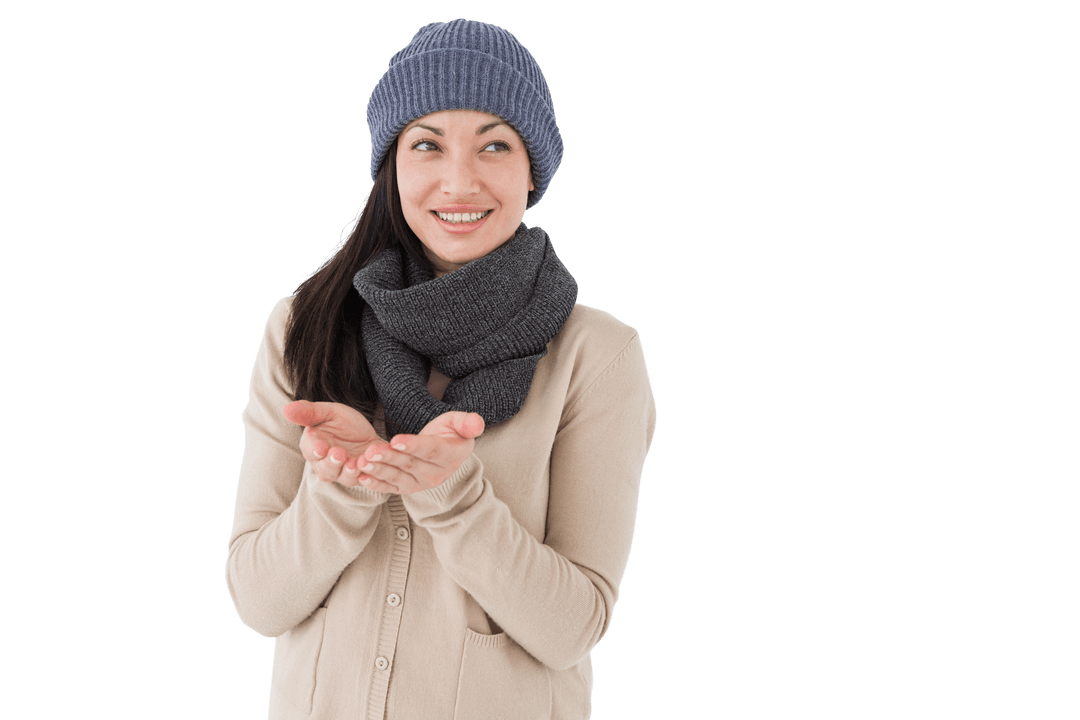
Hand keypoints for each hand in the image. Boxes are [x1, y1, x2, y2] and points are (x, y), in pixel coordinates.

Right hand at [283, 400, 380, 486]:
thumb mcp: (328, 412)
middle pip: (325, 469)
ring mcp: (342, 472)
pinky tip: (368, 466)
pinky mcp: (358, 476)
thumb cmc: (342, 421)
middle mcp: (324, 463)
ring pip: (343, 477)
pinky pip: (361, 480)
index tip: (321, 448)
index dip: (315, 450)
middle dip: (332, 463)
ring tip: (355, 463)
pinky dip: (365, 475)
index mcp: (313, 445)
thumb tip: (286, 409)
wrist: (365, 432)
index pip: (310, 450)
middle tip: (339, 453)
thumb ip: (309, 412)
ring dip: (348, 472)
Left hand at [353, 412, 484, 494]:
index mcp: (451, 456)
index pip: (431, 451)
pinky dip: (376, 485)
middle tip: (371, 451)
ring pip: (398, 478)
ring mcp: (420, 484)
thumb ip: (467, 422)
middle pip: (411, 465)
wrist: (443, 450)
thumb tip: (477, 423)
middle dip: (389, 458)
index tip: (395, 441)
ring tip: (363, 462)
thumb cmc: (450, 433)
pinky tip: (362, 477)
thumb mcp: (460, 423)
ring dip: (379, 471)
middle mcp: (437, 474)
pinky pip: (390, 488)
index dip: (413, 446)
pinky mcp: (406, 488)